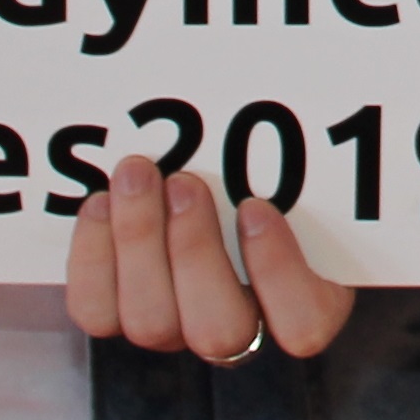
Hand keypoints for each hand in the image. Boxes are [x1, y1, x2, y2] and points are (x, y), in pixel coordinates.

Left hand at [65, 156, 352, 363]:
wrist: (217, 189)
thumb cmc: (284, 176)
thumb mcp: (316, 177)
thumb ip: (323, 162)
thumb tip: (328, 90)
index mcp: (306, 303)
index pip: (303, 327)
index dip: (278, 274)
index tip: (258, 207)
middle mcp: (240, 329)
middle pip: (215, 328)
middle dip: (193, 252)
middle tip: (185, 180)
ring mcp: (177, 327)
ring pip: (150, 322)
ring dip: (139, 243)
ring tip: (137, 174)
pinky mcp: (122, 311)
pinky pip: (96, 310)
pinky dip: (91, 256)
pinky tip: (99, 202)